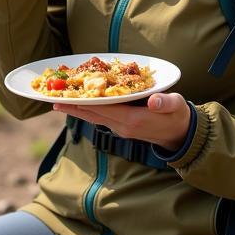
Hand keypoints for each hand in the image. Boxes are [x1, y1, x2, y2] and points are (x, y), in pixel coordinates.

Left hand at [51, 92, 192, 151]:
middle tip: (52, 100)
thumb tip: (155, 102)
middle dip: (73, 107)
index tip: (64, 99)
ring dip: (78, 110)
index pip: (101, 109)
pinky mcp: (123, 127)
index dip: (82, 103)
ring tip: (60, 103)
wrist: (181, 135)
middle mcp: (122, 126)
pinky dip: (89, 111)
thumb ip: (166, 103)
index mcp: (132, 120)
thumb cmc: (178, 115)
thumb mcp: (176, 106)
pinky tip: (81, 105)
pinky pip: (101, 119)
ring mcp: (121, 129)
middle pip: (93, 115)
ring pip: (95, 118)